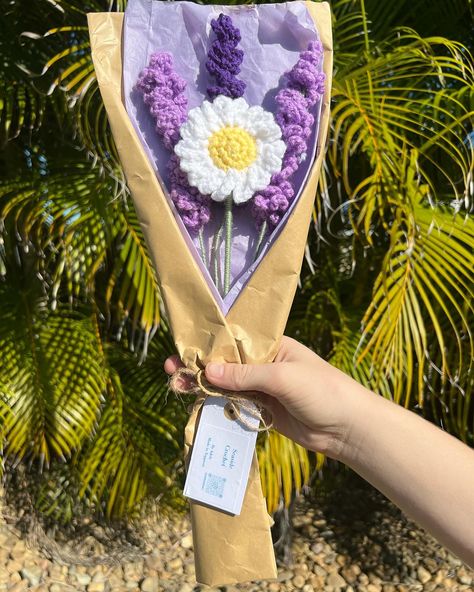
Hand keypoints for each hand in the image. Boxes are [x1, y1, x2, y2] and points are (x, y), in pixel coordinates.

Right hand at [164, 336, 367, 458]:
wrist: (347, 428)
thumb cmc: (321, 391)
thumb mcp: (283, 377)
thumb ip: (245, 375)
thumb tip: (208, 370)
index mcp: (272, 346)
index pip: (234, 342)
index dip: (208, 345)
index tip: (184, 348)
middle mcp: (265, 364)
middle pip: (226, 363)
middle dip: (201, 365)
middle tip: (172, 368)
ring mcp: (263, 388)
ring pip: (228, 385)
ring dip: (205, 385)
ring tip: (179, 385)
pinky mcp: (264, 410)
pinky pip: (236, 405)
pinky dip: (218, 404)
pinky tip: (199, 403)